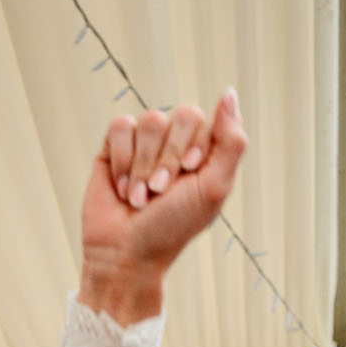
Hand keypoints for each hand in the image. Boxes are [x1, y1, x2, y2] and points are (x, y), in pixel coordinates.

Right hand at [78, 90, 246, 323]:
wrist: (125, 253)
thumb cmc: (172, 228)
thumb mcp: (213, 189)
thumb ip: (231, 141)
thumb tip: (229, 93)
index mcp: (205, 151)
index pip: (207, 120)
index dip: (195, 146)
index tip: (189, 174)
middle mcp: (176, 142)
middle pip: (182, 115)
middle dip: (170, 157)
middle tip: (161, 191)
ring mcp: (145, 143)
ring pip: (151, 121)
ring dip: (144, 166)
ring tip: (139, 196)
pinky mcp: (114, 146)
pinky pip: (121, 126)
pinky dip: (122, 161)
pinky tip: (121, 187)